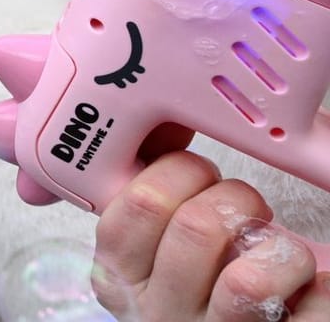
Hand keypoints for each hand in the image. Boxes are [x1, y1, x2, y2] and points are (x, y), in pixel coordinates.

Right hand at [94, 150, 329, 319]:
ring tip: (278, 252)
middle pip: (196, 228)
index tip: (200, 174)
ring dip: (279, 249)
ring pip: (249, 281)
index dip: (178, 170)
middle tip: (246, 208)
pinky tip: (311, 286)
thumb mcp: (152, 252)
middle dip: (236, 197)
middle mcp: (160, 310)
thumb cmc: (192, 292)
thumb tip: (172, 129)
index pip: (139, 203)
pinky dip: (321, 288)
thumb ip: (156, 206)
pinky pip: (308, 314)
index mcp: (123, 277)